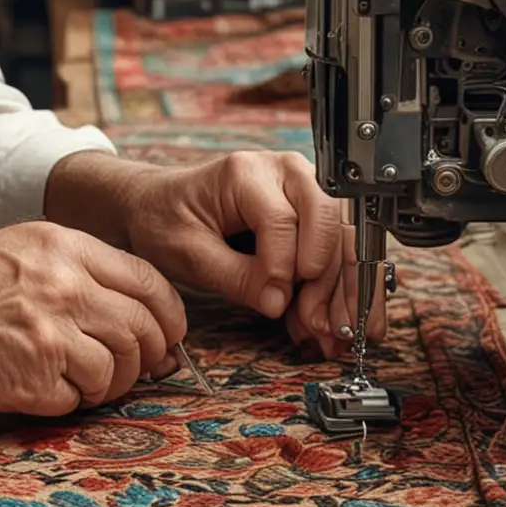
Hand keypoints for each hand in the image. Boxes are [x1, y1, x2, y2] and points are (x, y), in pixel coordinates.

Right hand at [0, 221, 186, 413]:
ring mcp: (49, 333)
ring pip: (116, 371)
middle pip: (142, 331)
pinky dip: (68, 401)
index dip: (167, 316)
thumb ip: (77, 267)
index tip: (165, 336)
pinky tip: (40, 386)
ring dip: (105, 385)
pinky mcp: (32, 378)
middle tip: (128, 368)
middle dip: (144, 358)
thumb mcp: (20, 247)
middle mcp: (63, 285)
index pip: (148, 281)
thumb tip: (137, 308)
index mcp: (63, 246)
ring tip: (75, 379)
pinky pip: (78, 400)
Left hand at [45, 150, 386, 361]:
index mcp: (245, 173)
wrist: (158, 206)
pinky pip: (340, 248)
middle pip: (328, 222)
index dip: (283, 267)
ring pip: (345, 237)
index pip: (281, 219)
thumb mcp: (188, 251)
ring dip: (347, 290)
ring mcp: (303, 189)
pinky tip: (343, 322)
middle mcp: (283, 172)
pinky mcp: (312, 213)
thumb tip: (279, 303)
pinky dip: (345, 288)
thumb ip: (234, 276)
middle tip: (325, 328)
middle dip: (330, 281)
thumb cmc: (167, 219)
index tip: (276, 304)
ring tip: (338, 334)